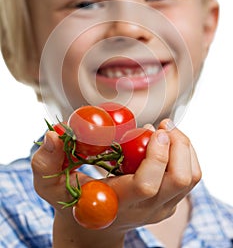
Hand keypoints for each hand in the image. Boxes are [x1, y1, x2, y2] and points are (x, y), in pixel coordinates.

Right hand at [31, 120, 200, 247]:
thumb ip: (46, 161)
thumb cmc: (70, 202)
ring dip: (182, 146)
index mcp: (118, 203)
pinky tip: (164, 140)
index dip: (155, 156)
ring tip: (163, 128)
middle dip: (178, 145)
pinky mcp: (170, 201)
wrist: (92, 228)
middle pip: (181, 179)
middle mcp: (147, 209)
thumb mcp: (50, 184)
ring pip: (190, 176)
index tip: (151, 128)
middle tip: (162, 124)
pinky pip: (189, 175)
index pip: (148, 186)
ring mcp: (162, 207)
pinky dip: (182, 152)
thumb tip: (53, 135)